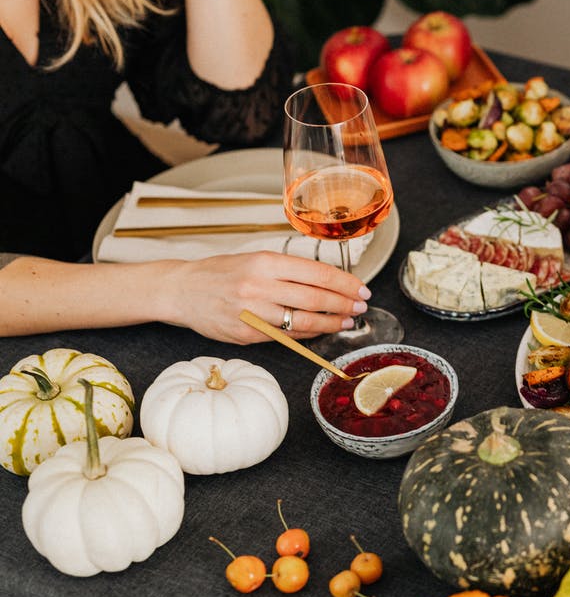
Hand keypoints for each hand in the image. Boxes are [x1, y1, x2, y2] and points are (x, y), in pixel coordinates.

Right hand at [160, 252, 369, 343]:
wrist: (181, 290)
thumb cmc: (221, 272)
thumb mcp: (255, 259)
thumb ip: (288, 271)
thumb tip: (328, 282)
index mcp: (265, 262)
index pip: (317, 273)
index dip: (345, 283)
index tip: (361, 289)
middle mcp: (259, 286)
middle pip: (315, 298)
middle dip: (344, 304)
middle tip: (360, 306)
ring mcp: (253, 313)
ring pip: (304, 322)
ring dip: (331, 323)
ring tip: (346, 320)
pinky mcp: (247, 334)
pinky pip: (286, 336)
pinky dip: (307, 334)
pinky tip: (319, 331)